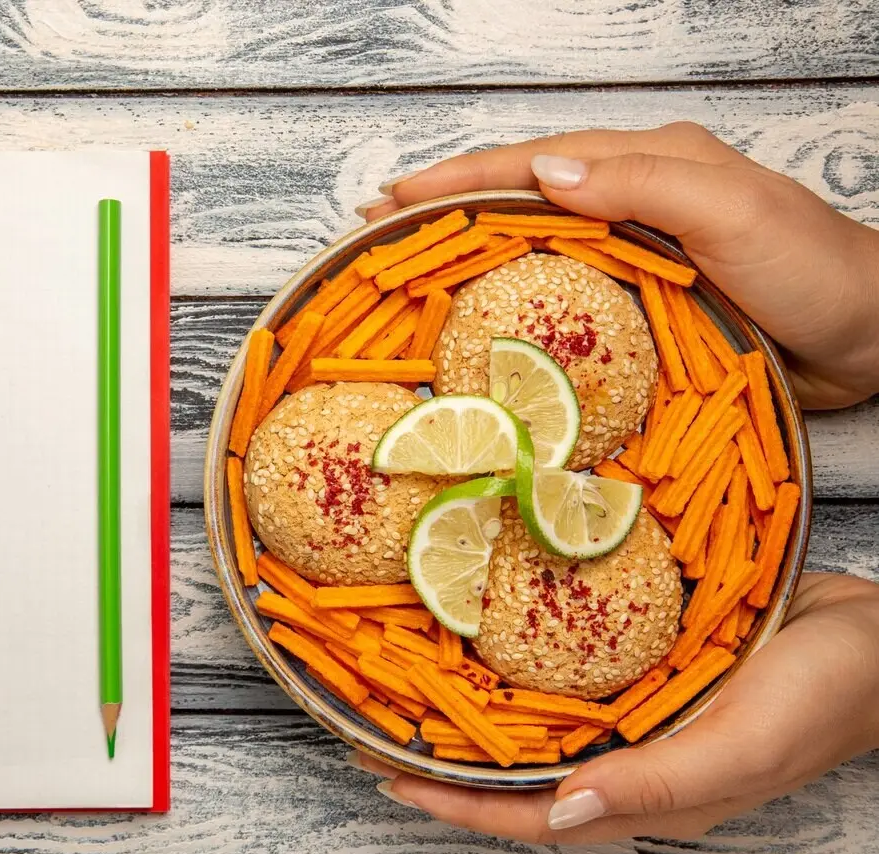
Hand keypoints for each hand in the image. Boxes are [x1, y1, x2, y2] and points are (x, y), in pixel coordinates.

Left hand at [352, 573, 878, 842]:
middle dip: (450, 766)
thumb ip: (659, 785)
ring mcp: (641, 719)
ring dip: (480, 719)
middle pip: (522, 779)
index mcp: (649, 797)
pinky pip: (572, 682)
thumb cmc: (826, 696)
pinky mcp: (651, 673)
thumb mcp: (745, 746)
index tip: (387, 776)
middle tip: (381, 729)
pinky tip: (492, 643)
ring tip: (416, 693)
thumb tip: (559, 812)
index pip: (529, 818)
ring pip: (542, 731)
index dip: (456, 804)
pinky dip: (526, 674)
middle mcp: (634, 763)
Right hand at [361, 123, 878, 409]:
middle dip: (448, 207)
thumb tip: (545, 175)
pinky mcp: (643, 300)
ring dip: (470, 251)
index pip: (535, 163)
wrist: (874, 335)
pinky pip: (563, 292)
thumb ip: (643, 186)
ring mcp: (637, 251)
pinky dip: (513, 297)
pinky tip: (481, 317)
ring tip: (409, 269)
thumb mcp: (732, 213)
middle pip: (522, 196)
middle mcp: (634, 200)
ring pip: (535, 243)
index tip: (394, 196)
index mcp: (648, 164)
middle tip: (379, 228)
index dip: (461, 177)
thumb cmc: (813, 269)